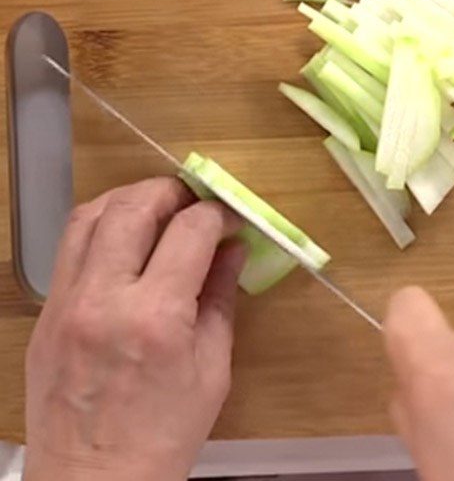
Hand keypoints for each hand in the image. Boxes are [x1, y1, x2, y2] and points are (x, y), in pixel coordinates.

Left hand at [24, 177, 245, 480]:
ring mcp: (65, 305)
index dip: (218, 214)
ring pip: (90, 216)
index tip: (230, 219)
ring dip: (129, 199)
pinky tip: (123, 239)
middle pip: (133, 207)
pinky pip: (69, 247)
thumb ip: (220, 297)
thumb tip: (232, 249)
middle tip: (194, 202)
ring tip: (157, 209)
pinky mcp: (45, 314)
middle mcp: (103, 301)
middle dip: (171, 192)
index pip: (190, 230)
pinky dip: (100, 227)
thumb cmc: (163, 436)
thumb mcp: (212, 368)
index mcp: (155, 319)